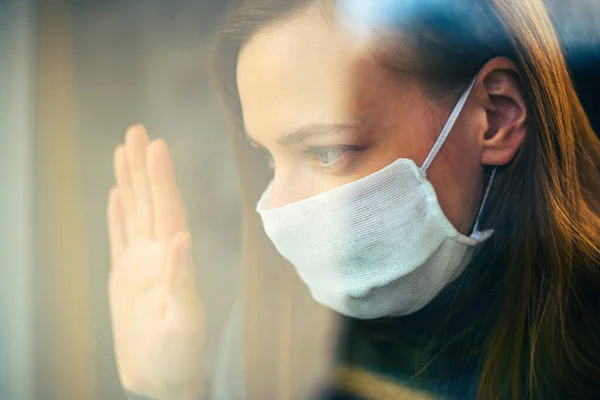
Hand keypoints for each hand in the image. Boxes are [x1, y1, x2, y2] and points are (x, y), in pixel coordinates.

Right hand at [107, 125, 205, 399]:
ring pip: (135, 212)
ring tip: (123, 150)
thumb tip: (180, 239)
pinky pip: (120, 237)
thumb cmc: (178, 357)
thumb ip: (182, 281)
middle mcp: (158, 255)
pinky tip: (118, 193)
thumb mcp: (184, 323)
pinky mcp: (126, 276)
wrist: (162, 379)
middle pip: (150, 201)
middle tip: (136, 130)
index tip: (156, 145)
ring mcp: (141, 264)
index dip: (162, 178)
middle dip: (143, 166)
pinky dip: (118, 214)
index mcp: (174, 262)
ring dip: (130, 181)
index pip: (168, 210)